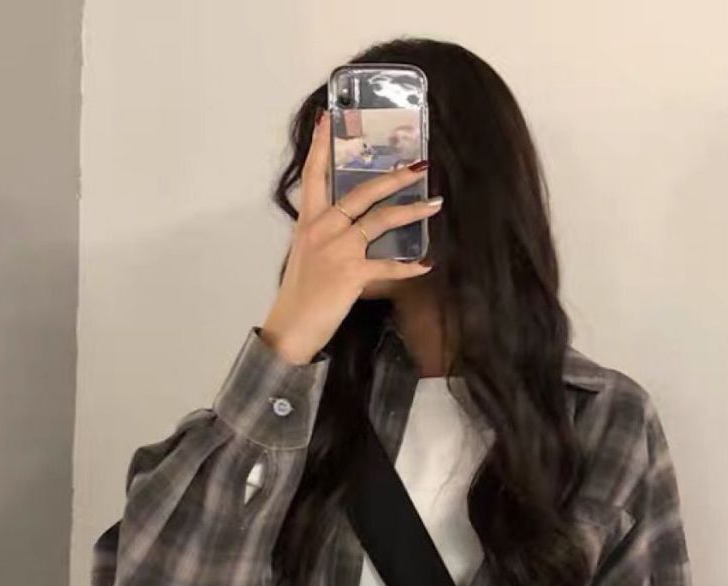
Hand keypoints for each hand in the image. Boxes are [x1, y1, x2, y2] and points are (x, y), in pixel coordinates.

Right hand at [261, 111, 441, 364]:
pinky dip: (408, 267)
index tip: (327, 117)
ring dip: (412, 212)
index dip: (320, 146)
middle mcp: (322, 230)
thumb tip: (351, 227)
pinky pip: (387, 267)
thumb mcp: (307, 255)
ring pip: (379, 221)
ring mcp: (337, 250)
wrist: (291, 326)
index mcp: (309, 222)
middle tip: (418, 164)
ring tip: (435, 203)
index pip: (314, 175)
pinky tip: (426, 264)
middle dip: (392, 177)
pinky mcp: (351, 274)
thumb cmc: (300, 294)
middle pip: (360, 193)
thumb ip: (326, 235)